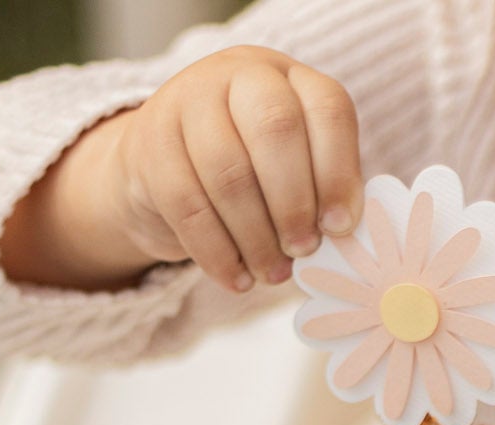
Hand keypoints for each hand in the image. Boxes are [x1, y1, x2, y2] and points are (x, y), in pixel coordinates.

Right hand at [2, 45, 361, 294]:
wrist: (160, 168)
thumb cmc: (248, 175)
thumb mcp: (292, 170)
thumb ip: (320, 192)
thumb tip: (345, 236)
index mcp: (289, 81)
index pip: (327, 109)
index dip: (339, 172)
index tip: (340, 227)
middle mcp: (237, 77)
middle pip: (275, 129)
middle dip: (295, 203)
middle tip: (303, 251)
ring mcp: (187, 102)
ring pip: (228, 171)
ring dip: (257, 237)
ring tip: (273, 274)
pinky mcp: (149, 145)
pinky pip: (187, 205)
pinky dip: (218, 253)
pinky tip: (238, 278)